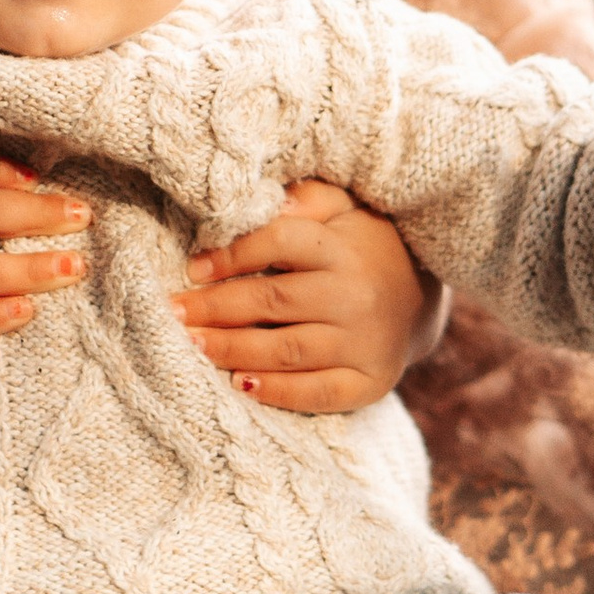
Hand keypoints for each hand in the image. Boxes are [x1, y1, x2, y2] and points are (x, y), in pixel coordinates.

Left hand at [176, 182, 438, 414]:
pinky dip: (276, 392)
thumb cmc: (362, 248)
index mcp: (343, 249)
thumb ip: (302, 201)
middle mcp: (356, 296)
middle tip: (172, 313)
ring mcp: (365, 343)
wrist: (420, 300)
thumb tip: (255, 202)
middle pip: (274, 301)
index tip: (192, 268)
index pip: (280, 243)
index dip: (232, 253)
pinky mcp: (370, 383)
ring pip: (287, 350)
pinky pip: (317, 393)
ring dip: (233, 350)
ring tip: (193, 345)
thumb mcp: (343, 209)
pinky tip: (239, 384)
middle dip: (214, 308)